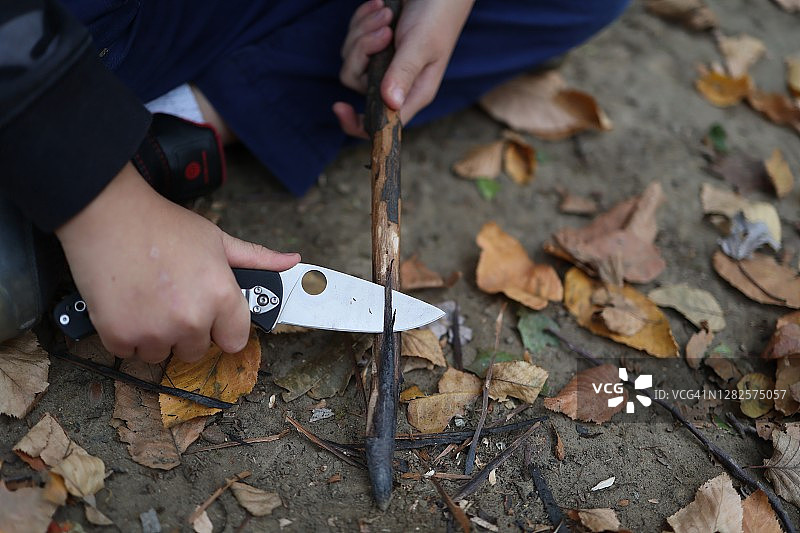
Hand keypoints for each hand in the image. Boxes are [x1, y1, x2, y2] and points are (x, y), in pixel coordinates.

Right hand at [55, 163, 299, 362]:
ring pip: (161, 354)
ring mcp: (154, 331)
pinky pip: (129, 352)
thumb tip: (292, 261)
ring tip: (148, 298)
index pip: (234, 342)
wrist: (108, 215)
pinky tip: (127, 304)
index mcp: (221, 298)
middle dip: (186, 330)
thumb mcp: (218, 239)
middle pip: (196, 351)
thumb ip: (257, 257)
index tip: (210, 315)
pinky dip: (126, 335)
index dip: (222, 328)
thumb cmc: (164, 225)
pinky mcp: (119, 336)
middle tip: (172, 298)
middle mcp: (191, 320)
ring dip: (156, 335)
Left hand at [334, 0, 473, 137]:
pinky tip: (382, 6)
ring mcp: (383, 62)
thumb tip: (389, 103)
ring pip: (350, 58)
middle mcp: (396, 82)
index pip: (382, 123)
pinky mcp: (374, 43)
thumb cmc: (438, 14)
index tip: (339, 107)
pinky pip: (352, 38)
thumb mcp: (421, 44)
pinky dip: (362, 20)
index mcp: (413, 93)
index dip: (357, 123)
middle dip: (363, 53)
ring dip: (364, 31)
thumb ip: (403, 72)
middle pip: (356, 82)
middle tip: (386, 30)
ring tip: (387, 13)